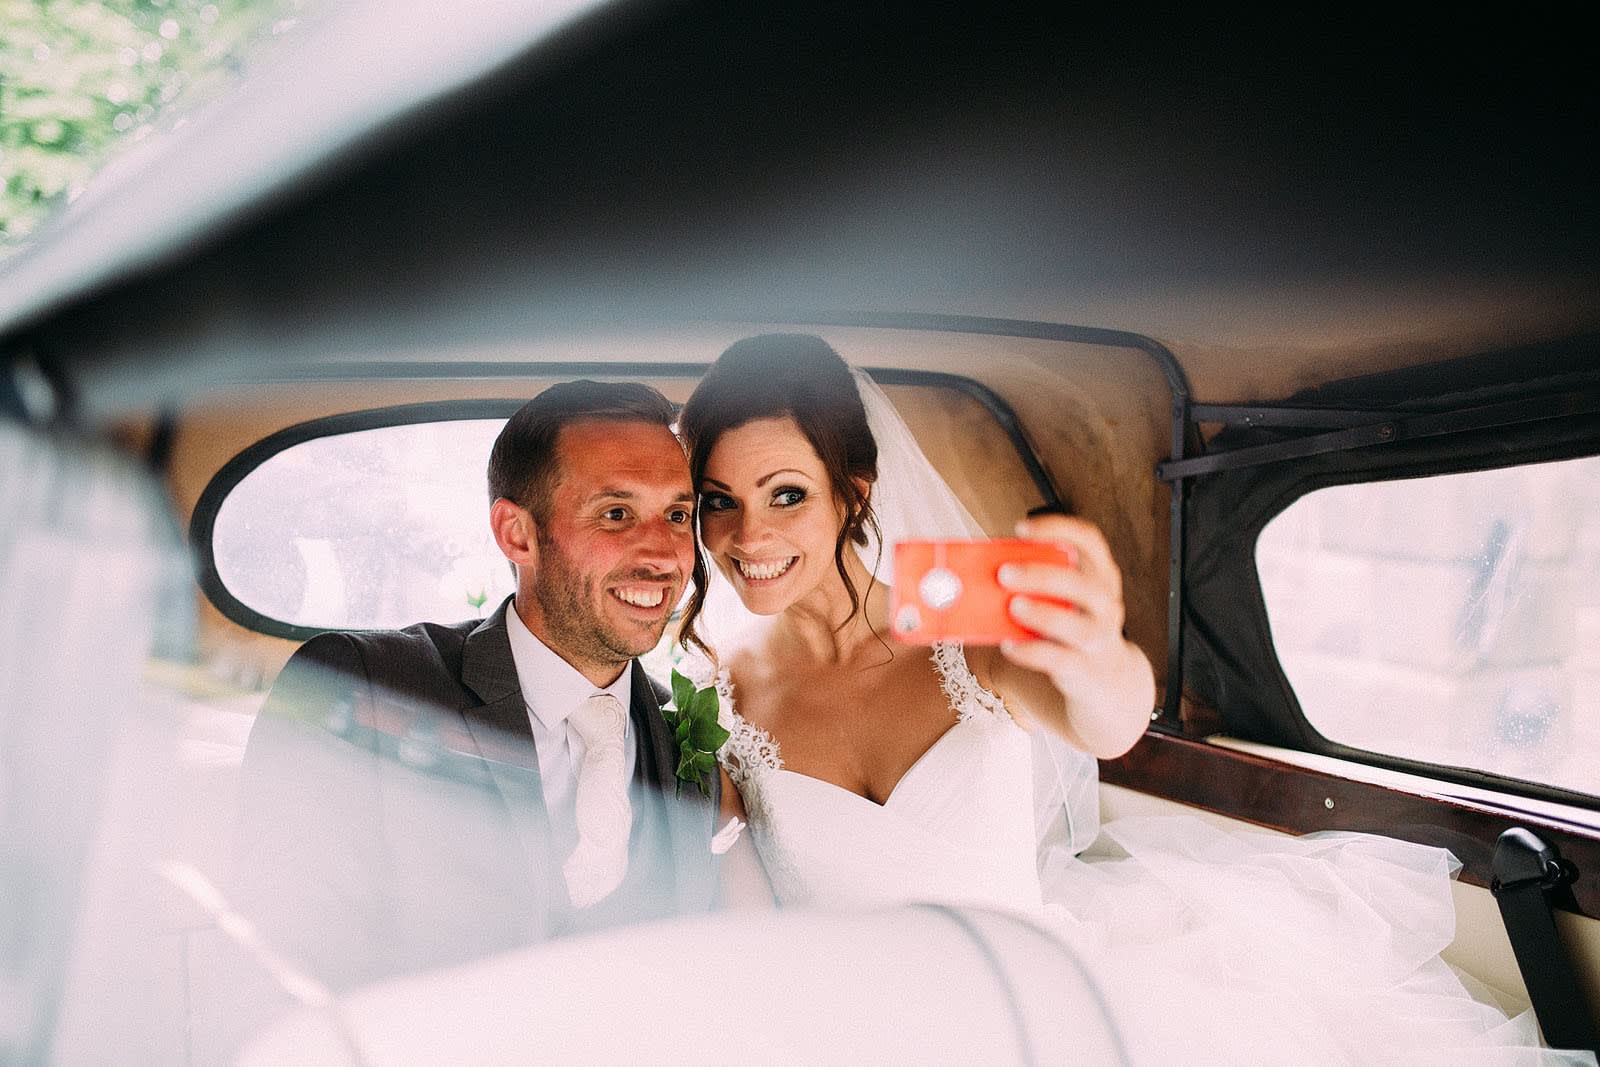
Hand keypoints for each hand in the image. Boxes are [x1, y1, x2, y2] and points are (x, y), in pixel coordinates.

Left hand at [994, 513, 1153, 757]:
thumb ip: (1032, 583)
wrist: (1105, 679)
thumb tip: (971, 574)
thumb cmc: (1069, 627)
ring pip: (1077, 625)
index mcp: (1099, 574)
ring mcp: (1100, 638)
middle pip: (1083, 583)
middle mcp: (1106, 603)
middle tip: (1004, 573)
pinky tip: (1009, 647)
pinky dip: (1032, 652)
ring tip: (1012, 607)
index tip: (1021, 526)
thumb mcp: (1062, 600)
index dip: (1059, 527)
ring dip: (1042, 615)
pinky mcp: (1085, 670)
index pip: (1089, 540)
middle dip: (1043, 575)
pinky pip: (1060, 660)